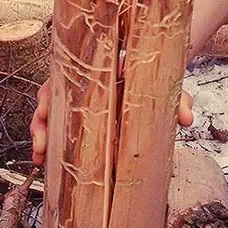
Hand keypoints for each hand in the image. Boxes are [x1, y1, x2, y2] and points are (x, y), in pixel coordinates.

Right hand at [30, 78, 194, 164]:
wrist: (152, 72)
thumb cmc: (156, 79)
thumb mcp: (167, 88)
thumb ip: (178, 101)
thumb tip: (187, 119)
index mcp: (102, 67)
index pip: (76, 73)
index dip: (59, 91)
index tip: (50, 109)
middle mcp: (83, 78)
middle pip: (53, 91)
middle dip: (43, 116)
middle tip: (43, 140)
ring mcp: (76, 93)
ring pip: (48, 106)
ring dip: (40, 129)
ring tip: (40, 152)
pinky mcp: (75, 109)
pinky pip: (54, 120)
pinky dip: (46, 138)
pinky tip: (42, 159)